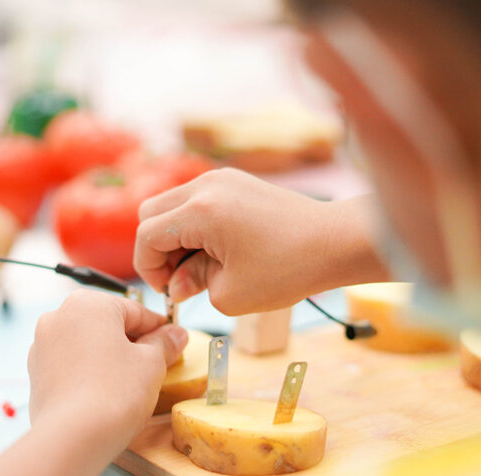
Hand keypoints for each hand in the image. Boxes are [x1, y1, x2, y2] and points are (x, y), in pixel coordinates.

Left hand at [27, 291, 187, 451]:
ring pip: (87, 345)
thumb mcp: (152, 364)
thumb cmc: (114, 393)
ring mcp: (42, 346)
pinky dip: (89, 373)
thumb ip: (164, 343)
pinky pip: (71, 365)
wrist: (71, 438)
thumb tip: (176, 334)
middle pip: (108, 325)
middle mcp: (59, 317)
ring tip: (131, 383)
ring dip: (109, 358)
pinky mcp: (36, 374)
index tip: (174, 342)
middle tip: (157, 365)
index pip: (135, 311)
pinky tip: (105, 393)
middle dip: (132, 343)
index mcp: (88, 304)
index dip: (159, 329)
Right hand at [135, 168, 384, 314]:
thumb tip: (175, 283)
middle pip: (151, 212)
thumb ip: (192, 284)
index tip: (168, 291)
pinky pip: (197, 200)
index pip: (146, 235)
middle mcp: (207, 186)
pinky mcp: (236, 182)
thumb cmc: (289, 268)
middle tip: (180, 278)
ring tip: (202, 266)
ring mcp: (223, 179)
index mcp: (200, 212)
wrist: (335, 242)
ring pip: (173, 204)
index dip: (149, 268)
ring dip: (176, 236)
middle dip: (157, 248)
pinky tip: (218, 250)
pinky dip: (195, 225)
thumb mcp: (230, 292)